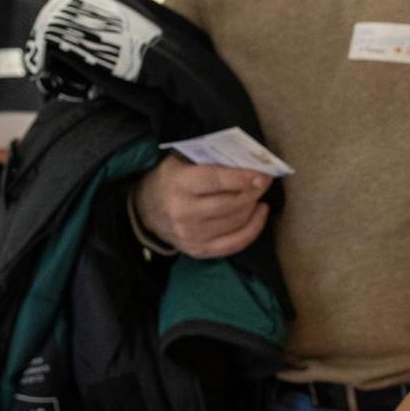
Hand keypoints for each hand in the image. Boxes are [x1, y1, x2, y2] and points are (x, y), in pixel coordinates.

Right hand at [133, 154, 270, 257]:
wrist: (146, 211)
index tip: (263, 175)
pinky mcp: (199, 251)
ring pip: (235, 222)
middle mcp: (183, 212)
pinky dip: (253, 229)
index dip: (243, 178)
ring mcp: (191, 235)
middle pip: (230, 204)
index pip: (216, 180)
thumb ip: (209, 160)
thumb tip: (247, 159)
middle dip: (252, 192)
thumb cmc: (170, 180)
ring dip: (253, 207)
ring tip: (257, 194)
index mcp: (178, 184)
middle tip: (264, 182)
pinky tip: (259, 213)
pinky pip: (234, 243)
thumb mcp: (181, 162)